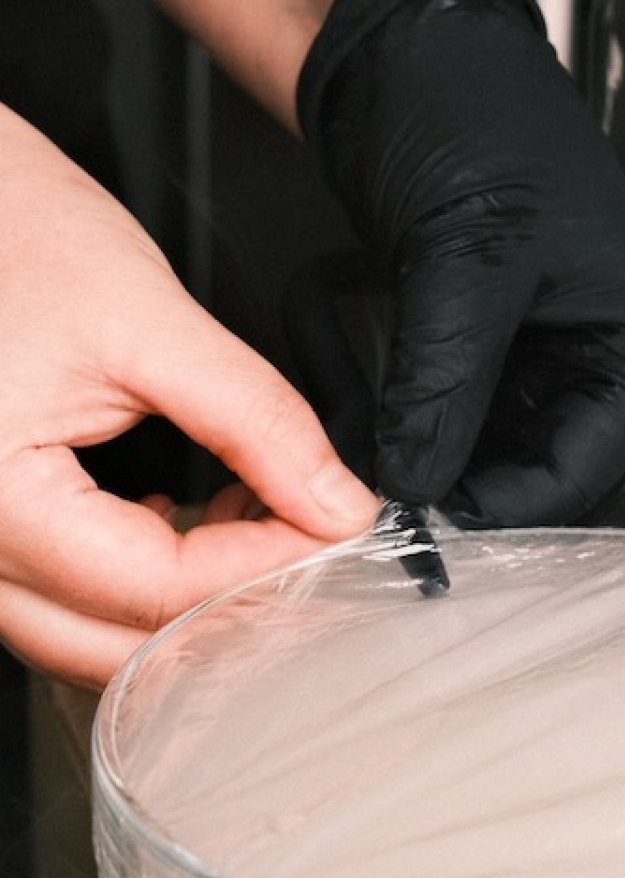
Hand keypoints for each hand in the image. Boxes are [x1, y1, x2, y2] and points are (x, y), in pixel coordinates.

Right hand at [0, 110, 378, 687]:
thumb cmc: (16, 231)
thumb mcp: (150, 321)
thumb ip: (254, 419)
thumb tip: (337, 504)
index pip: (155, 588)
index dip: (265, 567)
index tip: (340, 531)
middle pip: (117, 646)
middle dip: (231, 613)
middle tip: (318, 557)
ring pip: (90, 636)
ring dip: (190, 605)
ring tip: (270, 533)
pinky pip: (69, 594)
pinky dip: (147, 578)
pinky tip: (204, 524)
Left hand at [296, 0, 624, 526]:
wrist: (404, 46)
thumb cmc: (477, 115)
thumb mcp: (467, 260)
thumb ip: (442, 383)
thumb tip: (411, 480)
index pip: (592, 464)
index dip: (515, 502)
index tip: (436, 519)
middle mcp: (596, 348)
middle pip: (538, 465)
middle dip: (462, 478)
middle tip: (390, 492)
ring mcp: (532, 342)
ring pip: (481, 443)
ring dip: (418, 445)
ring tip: (357, 438)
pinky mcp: (473, 331)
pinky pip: (438, 402)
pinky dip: (393, 408)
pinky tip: (352, 394)